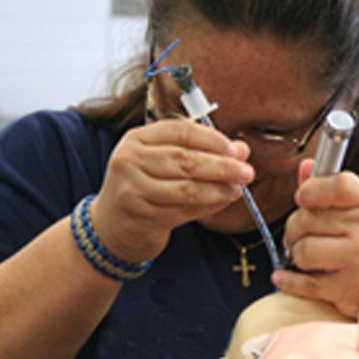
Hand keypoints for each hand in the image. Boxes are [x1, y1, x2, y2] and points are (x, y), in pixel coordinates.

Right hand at [91, 119, 253, 263]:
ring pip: (186, 187)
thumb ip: (201, 153)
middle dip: (222, 166)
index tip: (235, 149)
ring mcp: (133, 188)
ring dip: (218, 189)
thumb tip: (242, 150)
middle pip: (185, 160)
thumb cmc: (145, 188)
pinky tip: (222, 202)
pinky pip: (183, 209)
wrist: (111, 226)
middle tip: (247, 172)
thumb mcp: (165, 163)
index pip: (180, 131)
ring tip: (238, 190)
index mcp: (137, 139)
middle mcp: (130, 160)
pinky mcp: (141, 215)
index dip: (211, 139)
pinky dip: (208, 205)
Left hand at [273, 159, 358, 317]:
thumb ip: (327, 189)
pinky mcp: (346, 289)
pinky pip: (303, 283)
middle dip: (295, 228)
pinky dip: (288, 280)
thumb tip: (306, 166)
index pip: (340, 185)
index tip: (303, 198)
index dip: (313, 189)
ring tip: (304, 257)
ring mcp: (357, 261)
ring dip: (295, 254)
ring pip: (303, 250)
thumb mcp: (356, 211)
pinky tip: (285, 276)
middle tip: (301, 235)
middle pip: (308, 219)